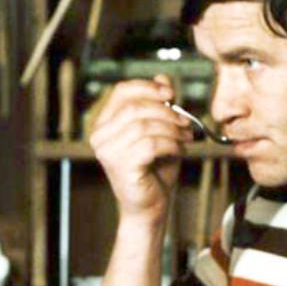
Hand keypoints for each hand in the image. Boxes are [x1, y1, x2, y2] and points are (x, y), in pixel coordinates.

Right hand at [88, 75, 194, 223]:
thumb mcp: (160, 131)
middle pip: (135, 107)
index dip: (148, 88)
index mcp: (104, 124)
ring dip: (172, 129)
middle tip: (186, 122)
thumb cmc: (154, 170)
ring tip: (185, 138)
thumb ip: (159, 106)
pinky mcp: (121, 167)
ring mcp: (108, 152)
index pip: (121, 92)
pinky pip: (150, 144)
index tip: (171, 94)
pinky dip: (171, 145)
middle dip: (166, 111)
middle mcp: (100, 137)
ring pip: (144, 125)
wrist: (150, 207)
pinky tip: (180, 151)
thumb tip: (163, 78)